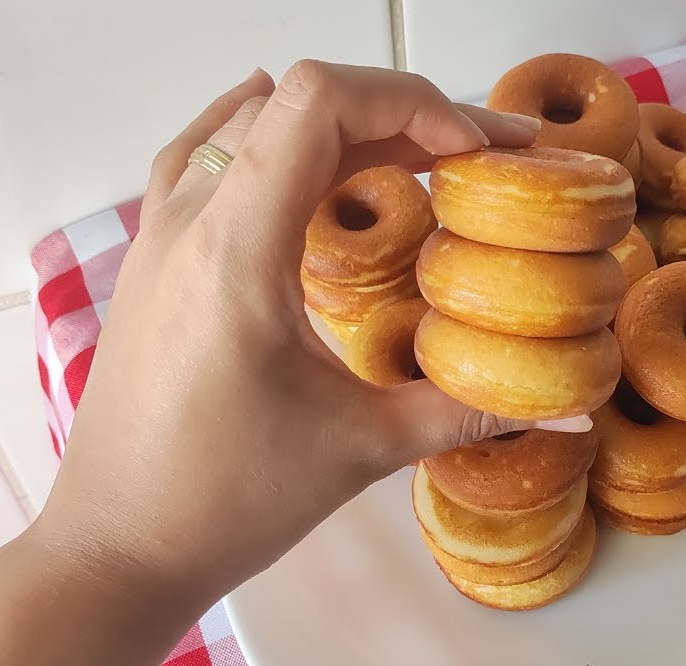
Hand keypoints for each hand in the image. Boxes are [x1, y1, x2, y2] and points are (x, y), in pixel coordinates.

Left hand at [33, 62, 586, 602]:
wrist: (116, 546)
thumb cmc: (225, 502)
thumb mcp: (360, 450)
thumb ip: (468, 410)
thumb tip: (569, 405)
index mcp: (236, 250)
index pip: (318, 103)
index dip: (412, 100)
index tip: (473, 153)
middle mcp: (189, 220)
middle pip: (297, 101)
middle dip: (399, 111)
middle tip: (476, 160)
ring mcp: (159, 233)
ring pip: (252, 120)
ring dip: (340, 124)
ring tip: (413, 161)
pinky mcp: (152, 258)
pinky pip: (207, 154)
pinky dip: (269, 136)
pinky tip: (303, 157)